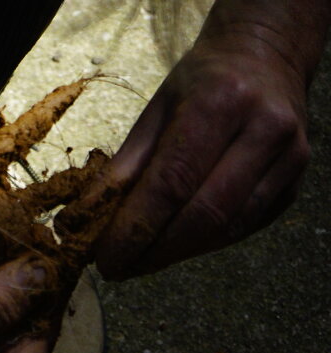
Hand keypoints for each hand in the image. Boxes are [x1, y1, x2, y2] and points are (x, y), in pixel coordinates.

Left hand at [94, 21, 312, 278]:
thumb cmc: (200, 85)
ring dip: (176, 254)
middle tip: (118, 269)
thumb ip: (124, 167)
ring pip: (226, 228)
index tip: (104, 258)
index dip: (135, 229)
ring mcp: (289, 158)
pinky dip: (202, 243)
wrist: (266, 58)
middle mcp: (264, 129)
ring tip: (139, 261)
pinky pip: (243, 228)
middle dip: (154, 252)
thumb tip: (84, 220)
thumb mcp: (154, 112)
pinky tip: (174, 246)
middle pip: (203, 214)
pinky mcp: (295, 183)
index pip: (172, 183)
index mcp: (220, 103)